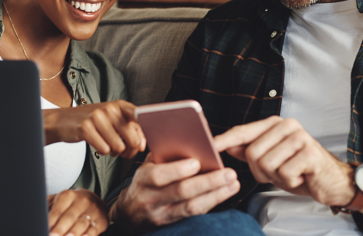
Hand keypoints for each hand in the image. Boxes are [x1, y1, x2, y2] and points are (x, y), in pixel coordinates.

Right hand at [43, 100, 145, 158]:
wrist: (63, 120)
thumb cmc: (94, 122)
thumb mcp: (114, 119)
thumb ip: (131, 129)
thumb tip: (143, 145)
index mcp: (120, 105)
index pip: (140, 117)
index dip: (145, 133)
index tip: (143, 145)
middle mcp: (110, 109)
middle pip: (133, 140)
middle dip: (129, 151)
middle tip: (122, 150)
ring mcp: (97, 117)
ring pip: (119, 148)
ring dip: (114, 152)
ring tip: (106, 144)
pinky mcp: (85, 128)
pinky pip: (104, 150)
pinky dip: (102, 152)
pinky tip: (97, 144)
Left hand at [48, 189, 106, 235]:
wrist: (94, 200)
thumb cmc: (71, 203)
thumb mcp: (59, 200)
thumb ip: (47, 206)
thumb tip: (36, 213)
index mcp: (68, 195)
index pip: (57, 210)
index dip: (50, 221)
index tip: (44, 228)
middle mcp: (82, 201)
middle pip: (69, 217)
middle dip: (60, 229)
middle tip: (52, 235)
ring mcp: (93, 210)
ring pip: (82, 224)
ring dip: (73, 233)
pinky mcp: (101, 221)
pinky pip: (94, 230)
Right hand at [111, 155, 239, 230]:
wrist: (130, 213)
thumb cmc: (144, 182)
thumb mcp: (146, 166)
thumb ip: (163, 155)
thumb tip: (187, 139)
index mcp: (143, 179)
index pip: (159, 176)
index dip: (178, 170)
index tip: (197, 162)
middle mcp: (151, 199)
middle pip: (181, 192)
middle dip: (208, 182)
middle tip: (229, 173)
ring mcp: (161, 214)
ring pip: (192, 207)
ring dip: (216, 195)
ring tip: (233, 183)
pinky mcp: (172, 224)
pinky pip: (194, 214)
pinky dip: (211, 202)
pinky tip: (225, 193)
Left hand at [212, 116, 353, 205]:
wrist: (333, 182)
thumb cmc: (300, 170)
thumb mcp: (271, 160)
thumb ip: (249, 151)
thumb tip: (226, 144)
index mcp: (275, 124)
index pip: (243, 132)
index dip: (224, 140)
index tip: (209, 145)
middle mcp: (287, 126)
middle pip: (252, 153)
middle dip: (261, 172)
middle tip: (280, 173)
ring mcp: (300, 137)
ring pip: (266, 165)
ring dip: (277, 178)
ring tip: (292, 174)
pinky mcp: (310, 153)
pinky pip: (284, 173)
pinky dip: (290, 182)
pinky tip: (301, 177)